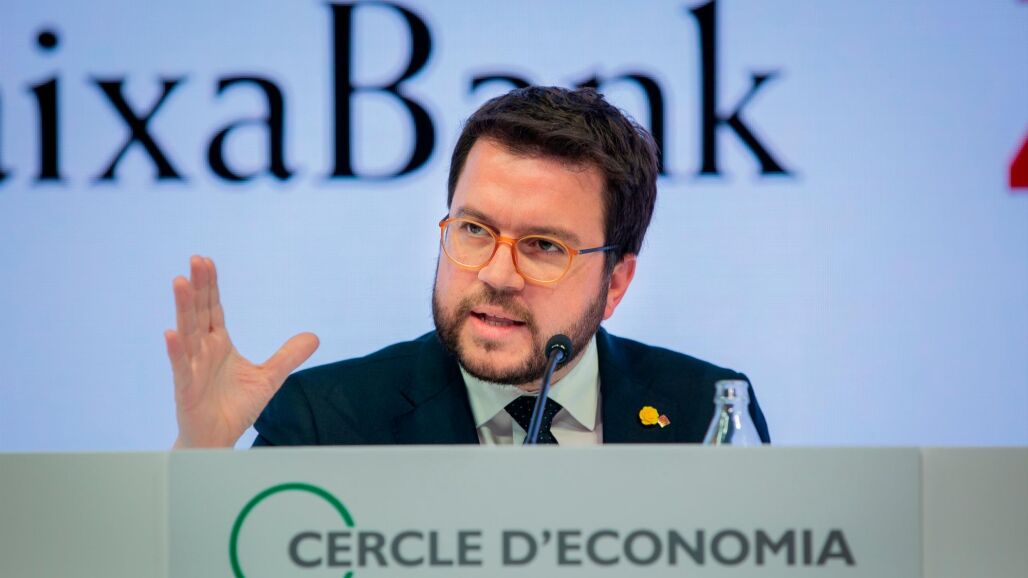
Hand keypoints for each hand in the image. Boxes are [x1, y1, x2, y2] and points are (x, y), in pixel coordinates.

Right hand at [164, 256, 318, 447]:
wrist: (218, 440)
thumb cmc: (235, 407)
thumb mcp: (269, 378)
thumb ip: (289, 356)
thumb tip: (315, 337)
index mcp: (218, 343)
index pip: (213, 308)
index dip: (210, 286)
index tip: (206, 261)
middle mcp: (203, 350)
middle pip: (199, 312)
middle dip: (198, 287)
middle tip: (196, 260)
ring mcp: (192, 367)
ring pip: (187, 332)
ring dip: (183, 308)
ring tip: (179, 282)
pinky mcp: (186, 388)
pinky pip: (181, 367)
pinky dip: (176, 351)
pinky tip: (170, 334)